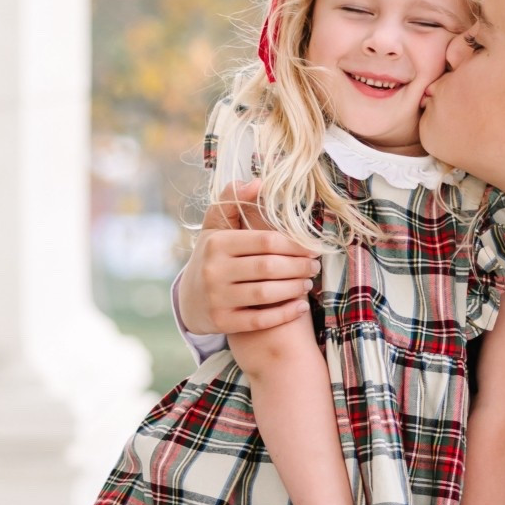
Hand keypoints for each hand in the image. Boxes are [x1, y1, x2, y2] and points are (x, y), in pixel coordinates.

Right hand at [178, 178, 320, 337]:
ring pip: (267, 294)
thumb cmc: (212, 257)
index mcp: (217, 243)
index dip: (295, 245)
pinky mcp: (222, 322)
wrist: (190, 299)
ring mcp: (217, 298)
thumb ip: (233, 201)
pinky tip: (300, 306)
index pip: (266, 241)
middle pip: (269, 268)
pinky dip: (285, 314)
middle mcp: (214, 270)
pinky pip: (261, 321)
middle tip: (315, 267)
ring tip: (308, 283)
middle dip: (299, 267)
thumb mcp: (215, 226)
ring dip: (295, 289)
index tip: (312, 248)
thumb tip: (258, 182)